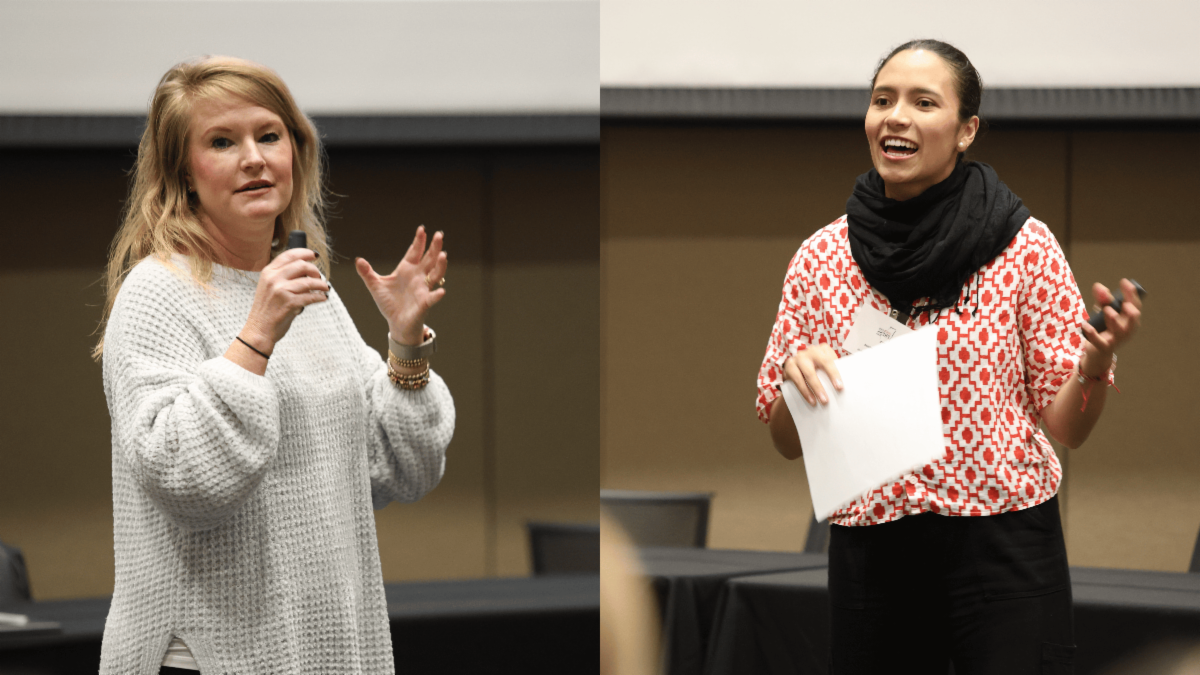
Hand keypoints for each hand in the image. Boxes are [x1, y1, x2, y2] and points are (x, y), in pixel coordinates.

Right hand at [241, 248, 328, 351]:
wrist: (259, 330)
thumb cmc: (267, 310)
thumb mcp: (269, 287)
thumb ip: (283, 276)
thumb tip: (307, 270)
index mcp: (268, 272)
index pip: (289, 255)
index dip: (305, 253)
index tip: (314, 255)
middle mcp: (273, 279)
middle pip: (302, 265)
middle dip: (315, 270)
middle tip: (319, 277)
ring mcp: (281, 290)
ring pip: (309, 281)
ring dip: (321, 284)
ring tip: (325, 288)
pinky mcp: (289, 303)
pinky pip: (311, 296)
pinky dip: (320, 297)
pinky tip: (322, 298)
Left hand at [355, 226, 447, 344]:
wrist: (396, 323)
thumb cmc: (389, 303)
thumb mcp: (376, 286)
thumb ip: (367, 273)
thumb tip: (358, 260)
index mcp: (407, 269)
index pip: (414, 252)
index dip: (418, 241)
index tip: (422, 229)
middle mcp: (418, 276)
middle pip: (429, 259)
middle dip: (434, 247)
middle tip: (439, 235)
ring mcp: (423, 289)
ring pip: (435, 274)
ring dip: (440, 266)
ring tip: (443, 255)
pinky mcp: (424, 303)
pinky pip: (432, 298)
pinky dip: (437, 295)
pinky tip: (441, 291)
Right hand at [783, 344, 843, 405]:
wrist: (798, 370)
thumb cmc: (818, 370)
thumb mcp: (826, 367)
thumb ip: (834, 372)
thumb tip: (848, 387)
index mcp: (822, 350)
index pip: (829, 361)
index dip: (834, 374)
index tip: (839, 387)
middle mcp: (810, 351)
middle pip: (818, 366)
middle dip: (824, 383)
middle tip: (828, 399)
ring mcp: (798, 358)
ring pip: (808, 374)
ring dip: (815, 389)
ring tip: (822, 401)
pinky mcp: (788, 367)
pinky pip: (796, 380)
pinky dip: (804, 391)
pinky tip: (810, 399)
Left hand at [1079, 278, 1141, 376]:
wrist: (1098, 352)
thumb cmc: (1104, 328)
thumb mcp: (1104, 312)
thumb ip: (1102, 299)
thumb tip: (1098, 285)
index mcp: (1130, 320)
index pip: (1135, 305)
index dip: (1131, 293)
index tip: (1124, 281)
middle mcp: (1127, 329)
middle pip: (1134, 316)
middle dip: (1129, 307)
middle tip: (1121, 301)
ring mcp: (1117, 339)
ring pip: (1120, 328)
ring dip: (1113, 317)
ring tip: (1105, 309)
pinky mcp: (1104, 346)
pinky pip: (1099, 340)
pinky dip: (1092, 332)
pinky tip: (1085, 324)